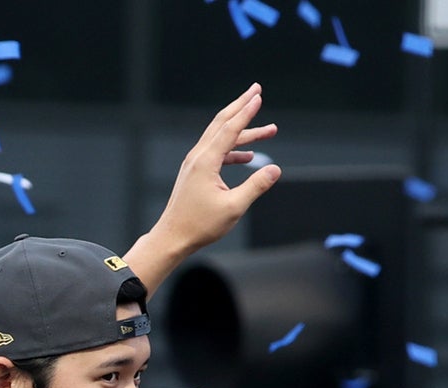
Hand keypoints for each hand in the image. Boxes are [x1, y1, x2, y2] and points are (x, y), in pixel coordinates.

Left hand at [126, 84, 280, 294]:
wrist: (173, 236)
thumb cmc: (200, 225)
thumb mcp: (234, 207)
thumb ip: (256, 186)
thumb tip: (275, 170)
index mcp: (206, 161)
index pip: (230, 129)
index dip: (246, 112)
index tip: (258, 97)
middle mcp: (198, 156)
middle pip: (222, 123)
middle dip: (241, 107)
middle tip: (256, 91)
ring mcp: (195, 163)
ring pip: (221, 138)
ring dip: (244, 133)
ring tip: (269, 130)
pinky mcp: (196, 172)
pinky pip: (217, 153)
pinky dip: (234, 150)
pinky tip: (248, 157)